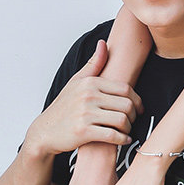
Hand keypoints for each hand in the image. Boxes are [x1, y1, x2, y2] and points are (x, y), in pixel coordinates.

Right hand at [24, 40, 143, 158]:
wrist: (45, 131)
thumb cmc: (64, 107)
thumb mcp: (76, 82)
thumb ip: (93, 64)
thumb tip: (103, 44)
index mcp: (90, 83)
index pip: (126, 89)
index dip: (137, 101)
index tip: (138, 109)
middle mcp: (88, 96)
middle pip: (127, 105)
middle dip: (134, 116)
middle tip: (132, 121)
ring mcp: (85, 114)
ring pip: (122, 120)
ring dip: (128, 129)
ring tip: (126, 131)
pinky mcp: (83, 132)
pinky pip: (112, 135)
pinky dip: (122, 139)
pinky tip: (123, 140)